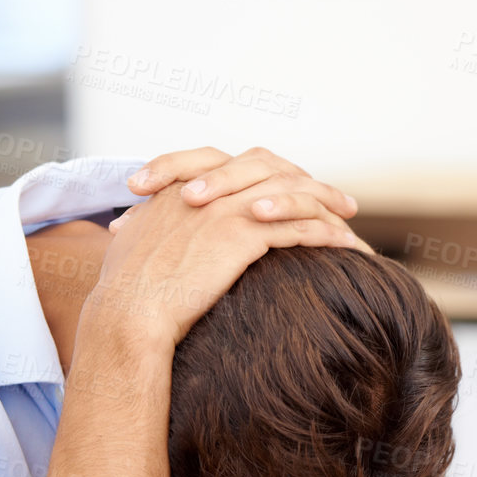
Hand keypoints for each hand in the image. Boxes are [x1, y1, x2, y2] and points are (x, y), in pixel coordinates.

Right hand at [90, 147, 367, 345]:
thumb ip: (142, 224)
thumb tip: (132, 228)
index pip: (236, 164)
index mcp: (181, 186)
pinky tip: (346, 246)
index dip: (270, 172)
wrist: (128, 313)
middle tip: (339, 200)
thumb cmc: (124, 291)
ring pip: (293, 193)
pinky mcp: (243, 235)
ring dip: (328, 204)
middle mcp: (207, 188)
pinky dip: (327, 234)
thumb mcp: (130, 243)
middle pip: (272, 167)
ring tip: (352, 219)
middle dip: (309, 180)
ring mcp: (226, 208)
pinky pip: (299, 227)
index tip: (292, 186)